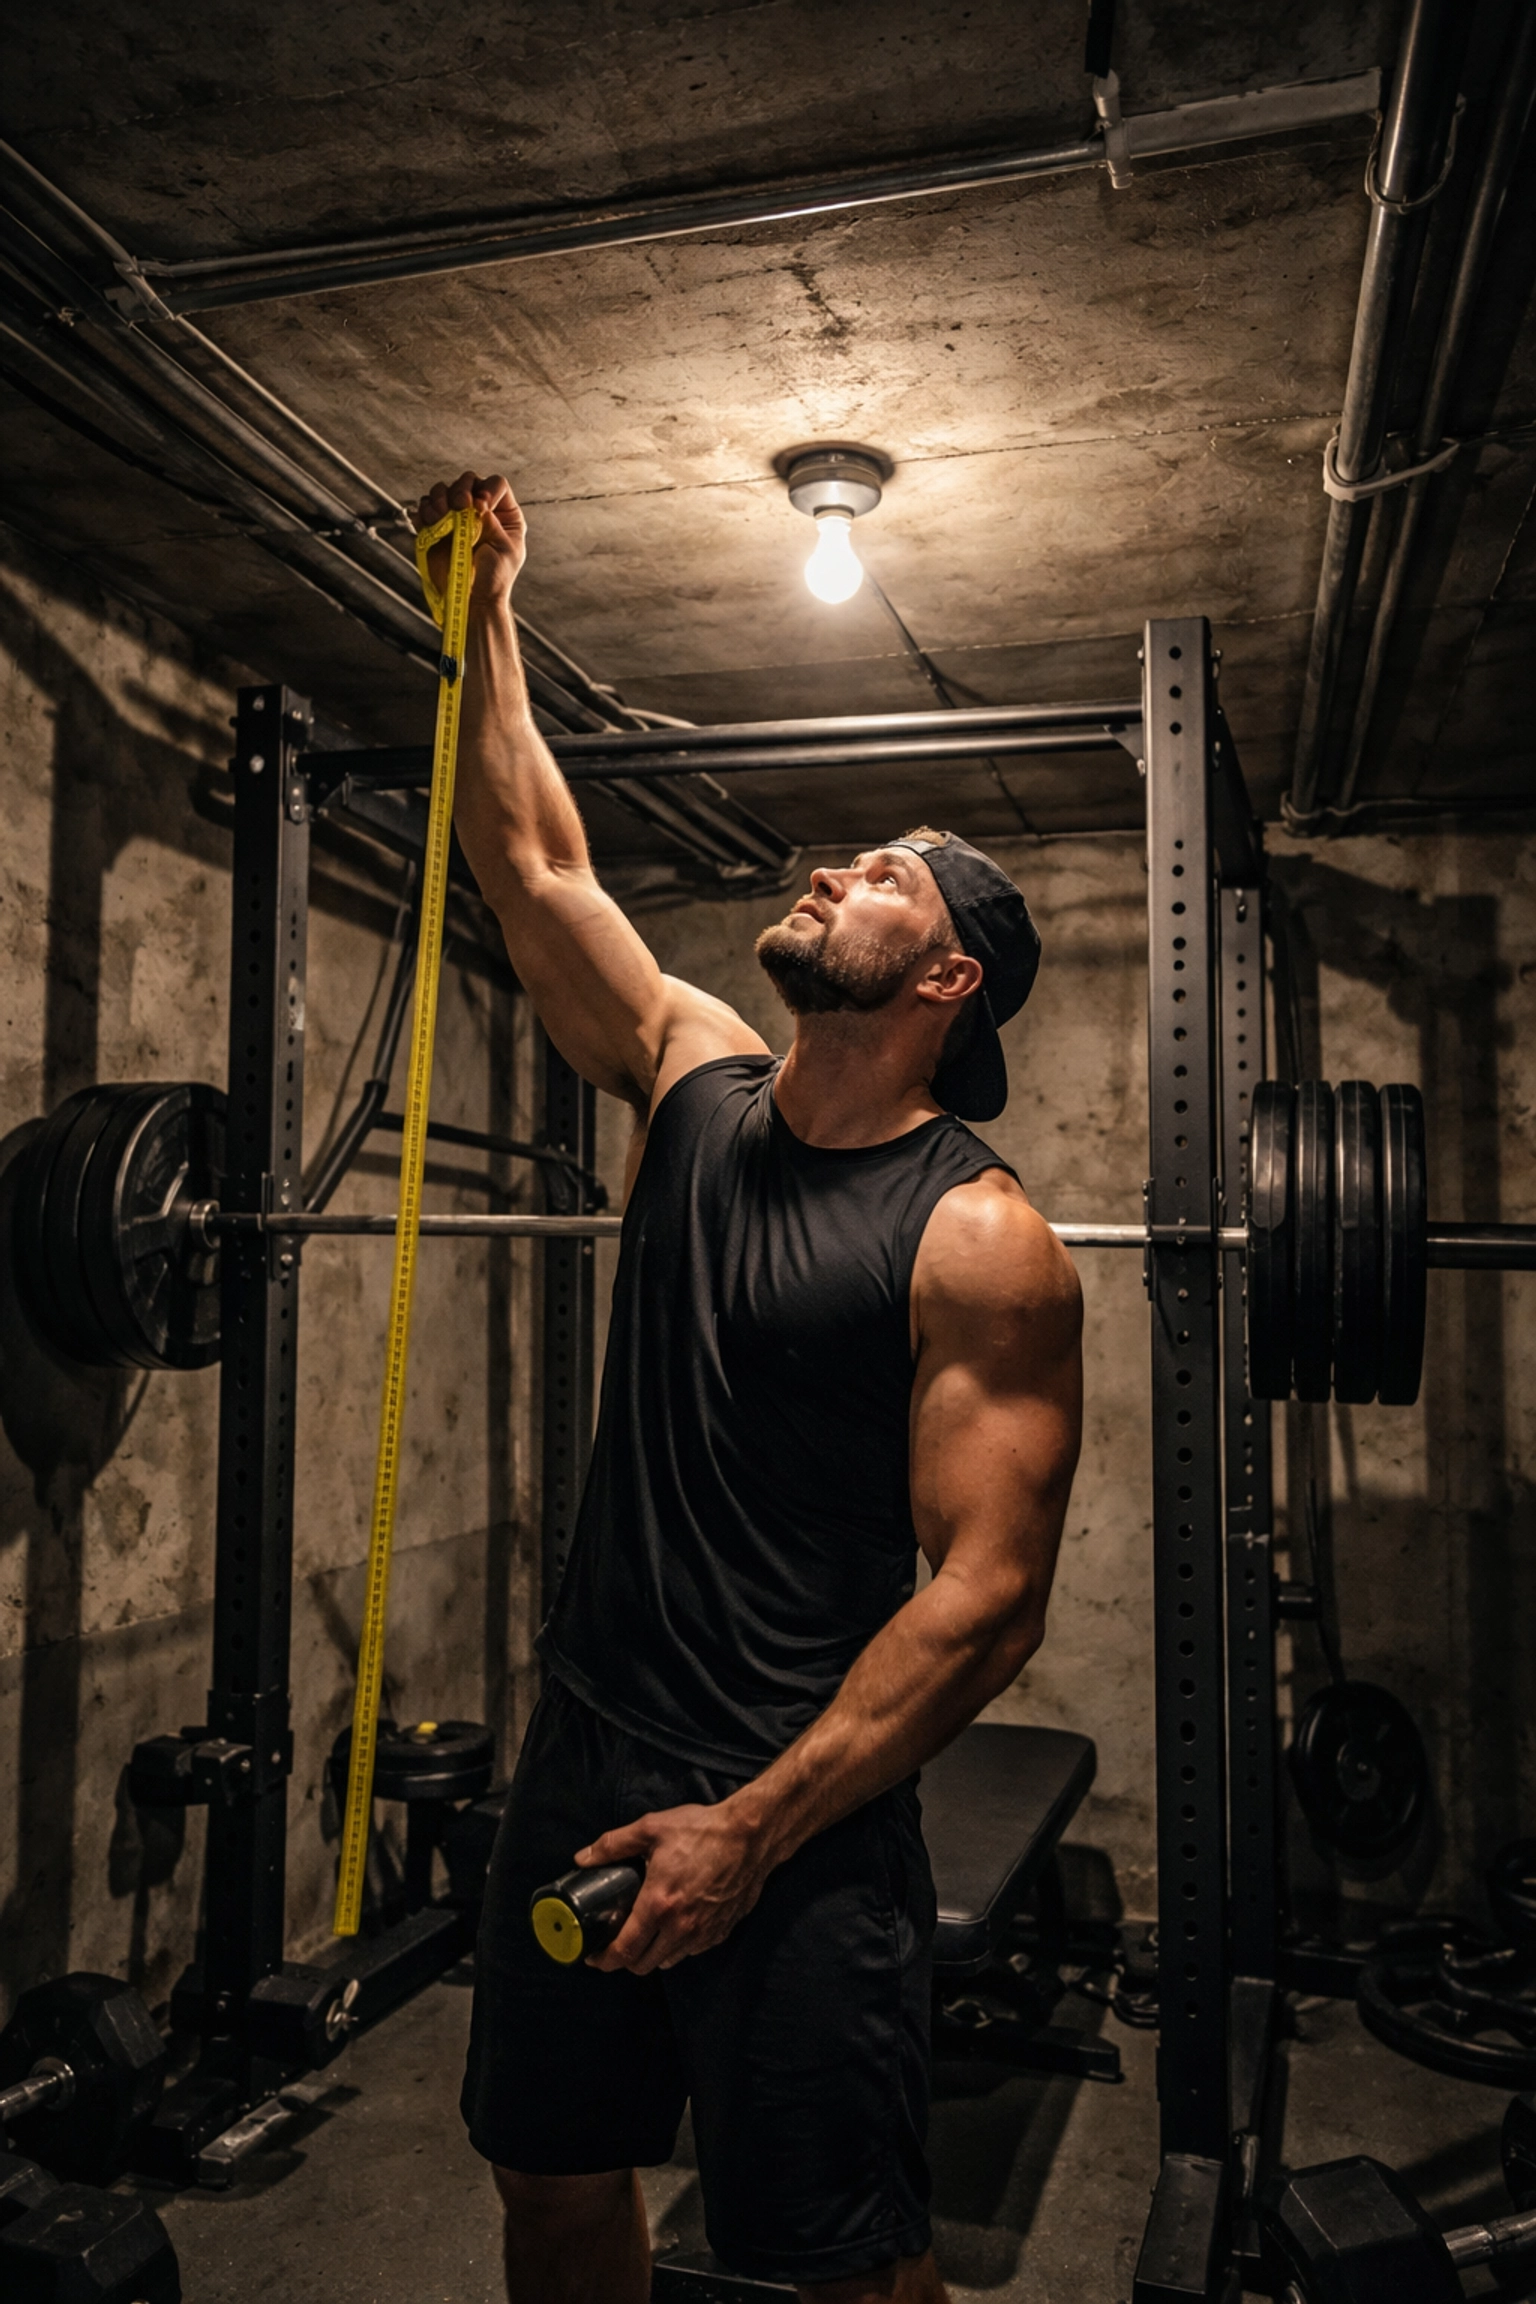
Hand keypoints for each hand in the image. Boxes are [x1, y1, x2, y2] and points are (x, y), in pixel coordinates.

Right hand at [414, 470, 527, 606]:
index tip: (481, 508)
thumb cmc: (494, 579)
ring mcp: (456, 518)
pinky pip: (425, 509)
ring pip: (443, 490)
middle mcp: (479, 510)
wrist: (473, 600)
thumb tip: (474, 503)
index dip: (488, 490)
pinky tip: (429, 522)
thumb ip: (492, 523)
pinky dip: (424, 511)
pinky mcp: (436, 528)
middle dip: (460, 489)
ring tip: (440, 515)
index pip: (497, 485)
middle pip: (468, 481)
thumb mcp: (505, 549)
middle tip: (459, 506)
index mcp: (503, 514)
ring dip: (439, 497)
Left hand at [575, 1795, 771, 1974]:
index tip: (592, 1957)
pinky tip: (676, 1924)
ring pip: (669, 1960)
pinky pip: (693, 1950)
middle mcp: (680, 1927)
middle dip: (626, 1960)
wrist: (751, 1835)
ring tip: (646, 1934)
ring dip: (653, 1954)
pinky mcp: (722, 1932)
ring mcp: (703, 1933)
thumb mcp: (652, 1828)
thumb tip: (582, 1858)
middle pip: (644, 1965)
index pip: (625, 1950)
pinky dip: (679, 1945)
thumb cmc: (701, 1830)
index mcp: (659, 1904)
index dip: (604, 1960)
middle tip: (617, 1943)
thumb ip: (613, 1844)